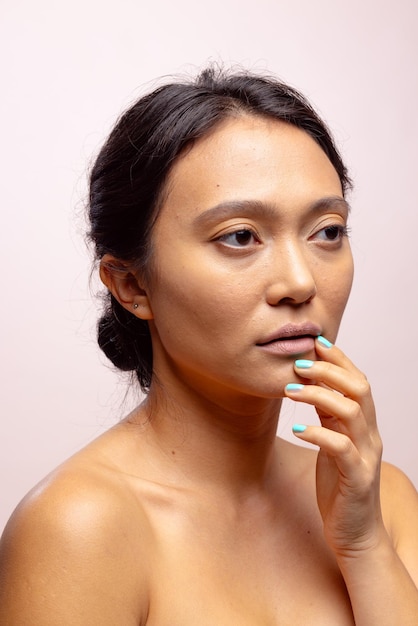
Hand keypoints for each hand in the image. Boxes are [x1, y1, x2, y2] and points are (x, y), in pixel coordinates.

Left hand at [285, 337, 384, 557]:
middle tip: (298, 364)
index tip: (316, 342)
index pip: (358, 381)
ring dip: (319, 395)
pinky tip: (297, 428)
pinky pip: (341, 448)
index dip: (339, 359)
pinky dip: (318, 433)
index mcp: (364, 425)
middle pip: (359, 389)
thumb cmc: (340, 486)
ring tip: (290, 391)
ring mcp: (366, 456)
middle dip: (329, 370)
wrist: (355, 534)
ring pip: (352, 412)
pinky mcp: (357, 478)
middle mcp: (370, 436)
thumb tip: (310, 385)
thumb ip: (328, 416)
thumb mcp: (332, 443)